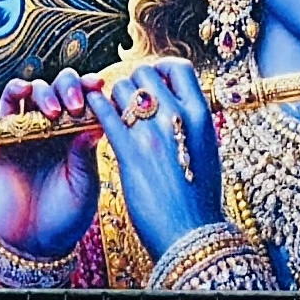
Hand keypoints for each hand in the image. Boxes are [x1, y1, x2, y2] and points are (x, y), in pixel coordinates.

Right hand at [0, 68, 105, 258]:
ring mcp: (32, 130)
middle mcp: (59, 127)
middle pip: (65, 87)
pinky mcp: (4, 137)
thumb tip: (97, 123)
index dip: (95, 89)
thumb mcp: (84, 187)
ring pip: (37, 90)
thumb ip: (86, 155)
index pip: (91, 99)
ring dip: (47, 90)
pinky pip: (7, 106)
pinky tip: (22, 91)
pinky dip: (14, 91)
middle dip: (72, 87)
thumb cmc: (67, 217)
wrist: (33, 243)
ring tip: (54, 111)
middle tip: (76, 105)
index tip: (102, 89)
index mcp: (83, 135)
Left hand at [87, 58, 223, 255]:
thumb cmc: (200, 196)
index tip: (153, 80)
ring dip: (113, 96)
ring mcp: (152, 133)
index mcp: (201, 114)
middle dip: (133, 81)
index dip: (160, 69)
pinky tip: (92, 113)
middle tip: (127, 98)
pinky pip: (105, 115)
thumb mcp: (207, 150)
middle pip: (146, 74)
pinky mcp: (129, 152)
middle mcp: (177, 116)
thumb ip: (193, 124)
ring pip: (122, 90)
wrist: (191, 232)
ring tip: (112, 110)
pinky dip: (96, 108)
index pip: (178, 68)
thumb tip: (181, 107)